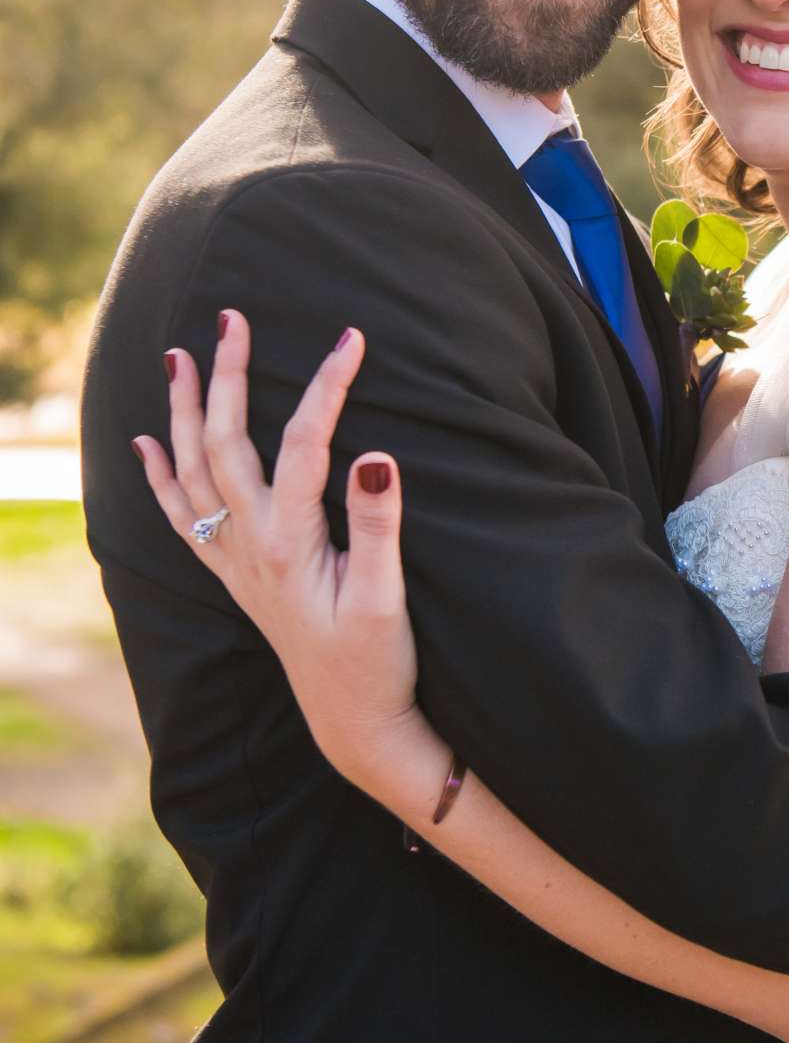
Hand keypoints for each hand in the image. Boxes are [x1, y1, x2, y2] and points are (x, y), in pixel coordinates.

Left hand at [134, 312, 424, 791]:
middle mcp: (250, 548)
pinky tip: (147, 446)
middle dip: (227, 376)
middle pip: (226, 444)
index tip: (352, 337)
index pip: (304, 444)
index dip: (328, 386)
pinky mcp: (238, 578)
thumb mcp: (386, 597)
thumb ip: (379, 524)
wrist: (354, 724)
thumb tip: (374, 453)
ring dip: (183, 413)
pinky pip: (183, 519)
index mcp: (289, 544)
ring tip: (176, 358)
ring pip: (193, 473)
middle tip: (230, 318)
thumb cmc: (376, 664)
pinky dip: (160, 479)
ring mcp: (237, 563)